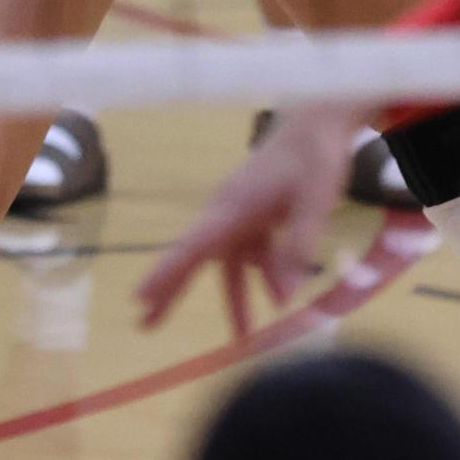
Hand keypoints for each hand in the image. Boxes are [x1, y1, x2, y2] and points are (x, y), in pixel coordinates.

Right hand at [135, 102, 368, 336]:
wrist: (320, 121)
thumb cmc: (314, 157)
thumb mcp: (315, 200)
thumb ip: (299, 246)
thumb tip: (284, 300)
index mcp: (233, 207)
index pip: (192, 245)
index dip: (166, 273)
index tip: (139, 297)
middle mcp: (229, 211)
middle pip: (194, 256)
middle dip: (171, 290)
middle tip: (145, 324)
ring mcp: (243, 213)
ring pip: (230, 263)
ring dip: (236, 298)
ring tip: (241, 338)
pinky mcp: (259, 214)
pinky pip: (255, 252)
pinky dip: (265, 274)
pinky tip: (280, 295)